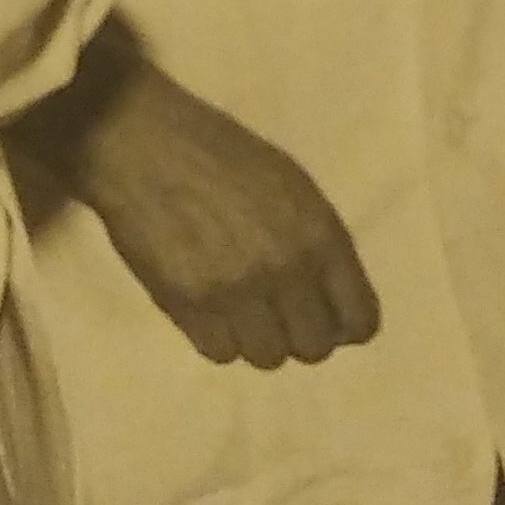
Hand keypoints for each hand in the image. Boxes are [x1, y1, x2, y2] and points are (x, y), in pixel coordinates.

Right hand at [13, 31, 380, 370]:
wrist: (146, 146)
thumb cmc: (224, 156)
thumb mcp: (293, 187)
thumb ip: (320, 245)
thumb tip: (334, 303)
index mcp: (320, 235)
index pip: (359, 320)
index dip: (344, 327)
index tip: (325, 318)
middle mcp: (286, 269)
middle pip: (314, 348)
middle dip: (299, 335)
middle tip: (277, 312)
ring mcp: (236, 292)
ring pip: (268, 358)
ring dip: (256, 339)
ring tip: (238, 307)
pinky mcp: (189, 307)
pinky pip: (221, 354)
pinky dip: (217, 338)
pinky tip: (208, 306)